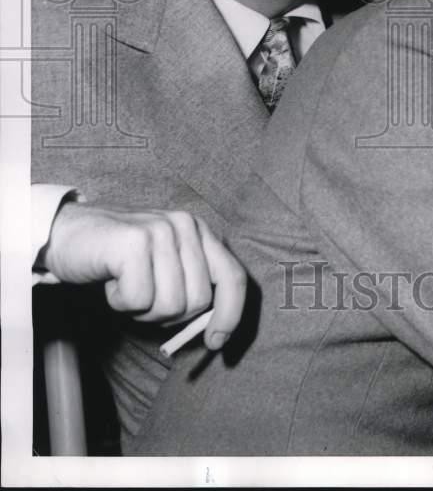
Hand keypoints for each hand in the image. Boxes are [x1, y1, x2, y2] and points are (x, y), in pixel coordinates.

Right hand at [43, 201, 246, 349]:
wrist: (64, 234)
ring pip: (171, 305)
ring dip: (142, 309)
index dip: (230, 314)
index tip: (216, 342)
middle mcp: (185, 225)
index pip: (233, 277)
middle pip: (199, 301)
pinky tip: (111, 280)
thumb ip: (190, 289)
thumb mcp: (162, 268)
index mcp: (198, 231)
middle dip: (168, 315)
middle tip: (141, 296)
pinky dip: (121, 302)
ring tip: (125, 285)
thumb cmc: (115, 259)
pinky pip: (140, 300)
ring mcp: (161, 230)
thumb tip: (216, 334)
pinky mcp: (135, 242)